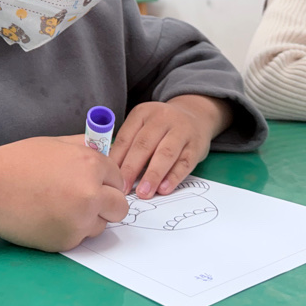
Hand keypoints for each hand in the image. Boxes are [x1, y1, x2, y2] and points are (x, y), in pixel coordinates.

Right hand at [0, 137, 128, 252]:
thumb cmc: (16, 162)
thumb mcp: (54, 144)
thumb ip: (82, 147)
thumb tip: (102, 150)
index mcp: (90, 164)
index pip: (118, 178)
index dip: (106, 180)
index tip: (94, 183)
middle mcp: (90, 193)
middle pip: (119, 206)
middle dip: (107, 203)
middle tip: (87, 200)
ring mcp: (80, 220)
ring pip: (102, 225)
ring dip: (89, 219)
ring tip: (60, 207)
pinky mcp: (67, 241)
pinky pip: (80, 237)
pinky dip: (70, 230)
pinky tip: (48, 217)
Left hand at [111, 96, 230, 198]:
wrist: (195, 116)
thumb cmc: (160, 127)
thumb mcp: (143, 125)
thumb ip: (129, 144)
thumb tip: (110, 170)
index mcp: (142, 113)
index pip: (126, 137)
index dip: (117, 159)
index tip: (109, 178)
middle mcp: (162, 119)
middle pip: (144, 145)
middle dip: (132, 168)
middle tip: (123, 189)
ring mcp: (181, 131)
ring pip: (165, 154)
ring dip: (153, 175)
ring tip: (143, 193)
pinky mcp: (196, 146)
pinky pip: (184, 163)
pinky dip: (174, 177)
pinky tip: (164, 189)